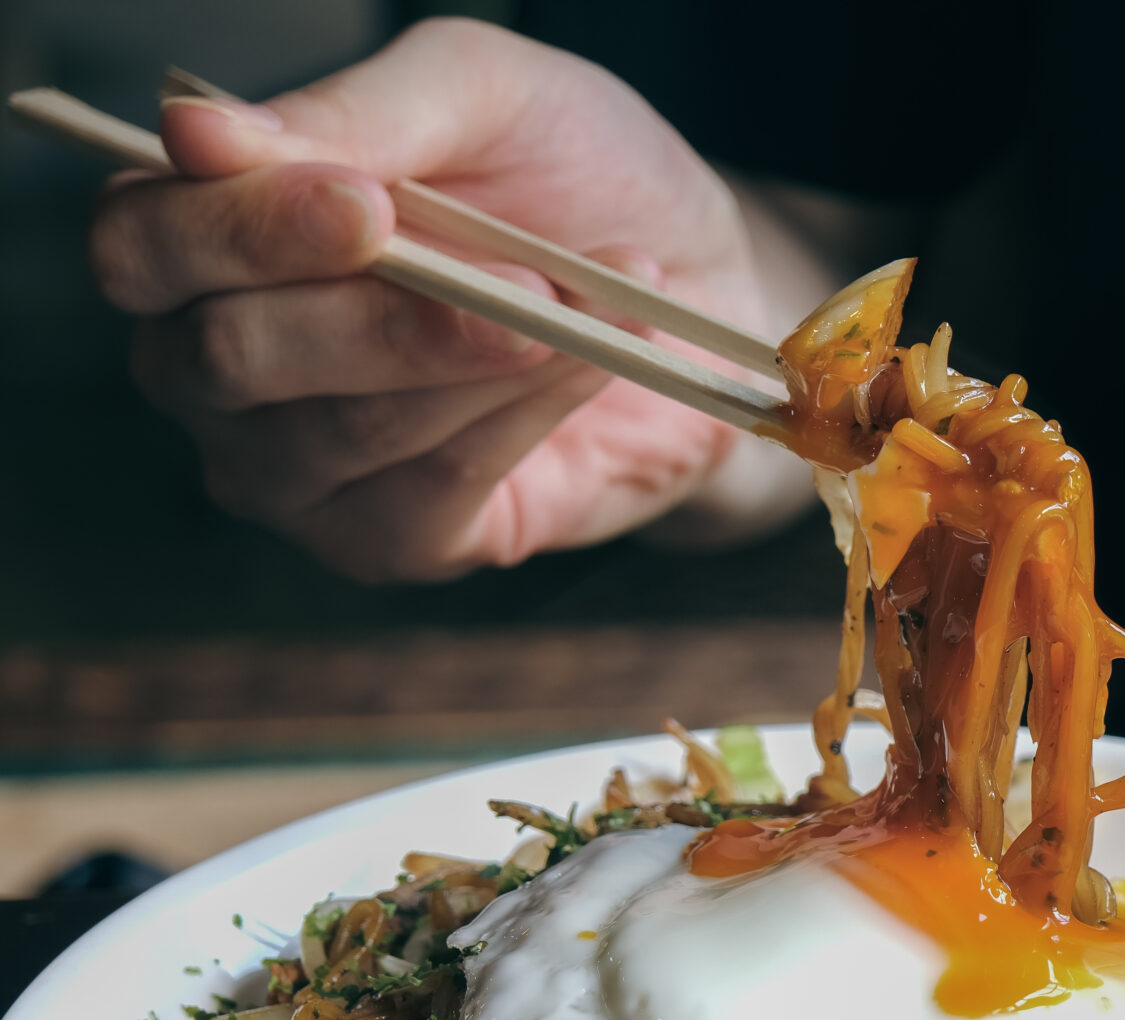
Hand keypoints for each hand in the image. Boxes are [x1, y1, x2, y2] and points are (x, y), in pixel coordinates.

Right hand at [86, 18, 814, 580]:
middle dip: (385, 316)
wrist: (702, 287)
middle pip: (228, 356)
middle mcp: (214, 363)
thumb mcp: (483, 94)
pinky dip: (525, 415)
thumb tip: (198, 133)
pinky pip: (430, 491)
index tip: (369, 205)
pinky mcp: (390, 541)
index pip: (142, 246)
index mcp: (200, 236)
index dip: (244, 231)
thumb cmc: (572, 174)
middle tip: (527, 275)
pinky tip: (595, 357)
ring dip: (485, 359)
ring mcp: (293, 469)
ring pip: (344, 429)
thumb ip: (357, 111)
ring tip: (588, 302)